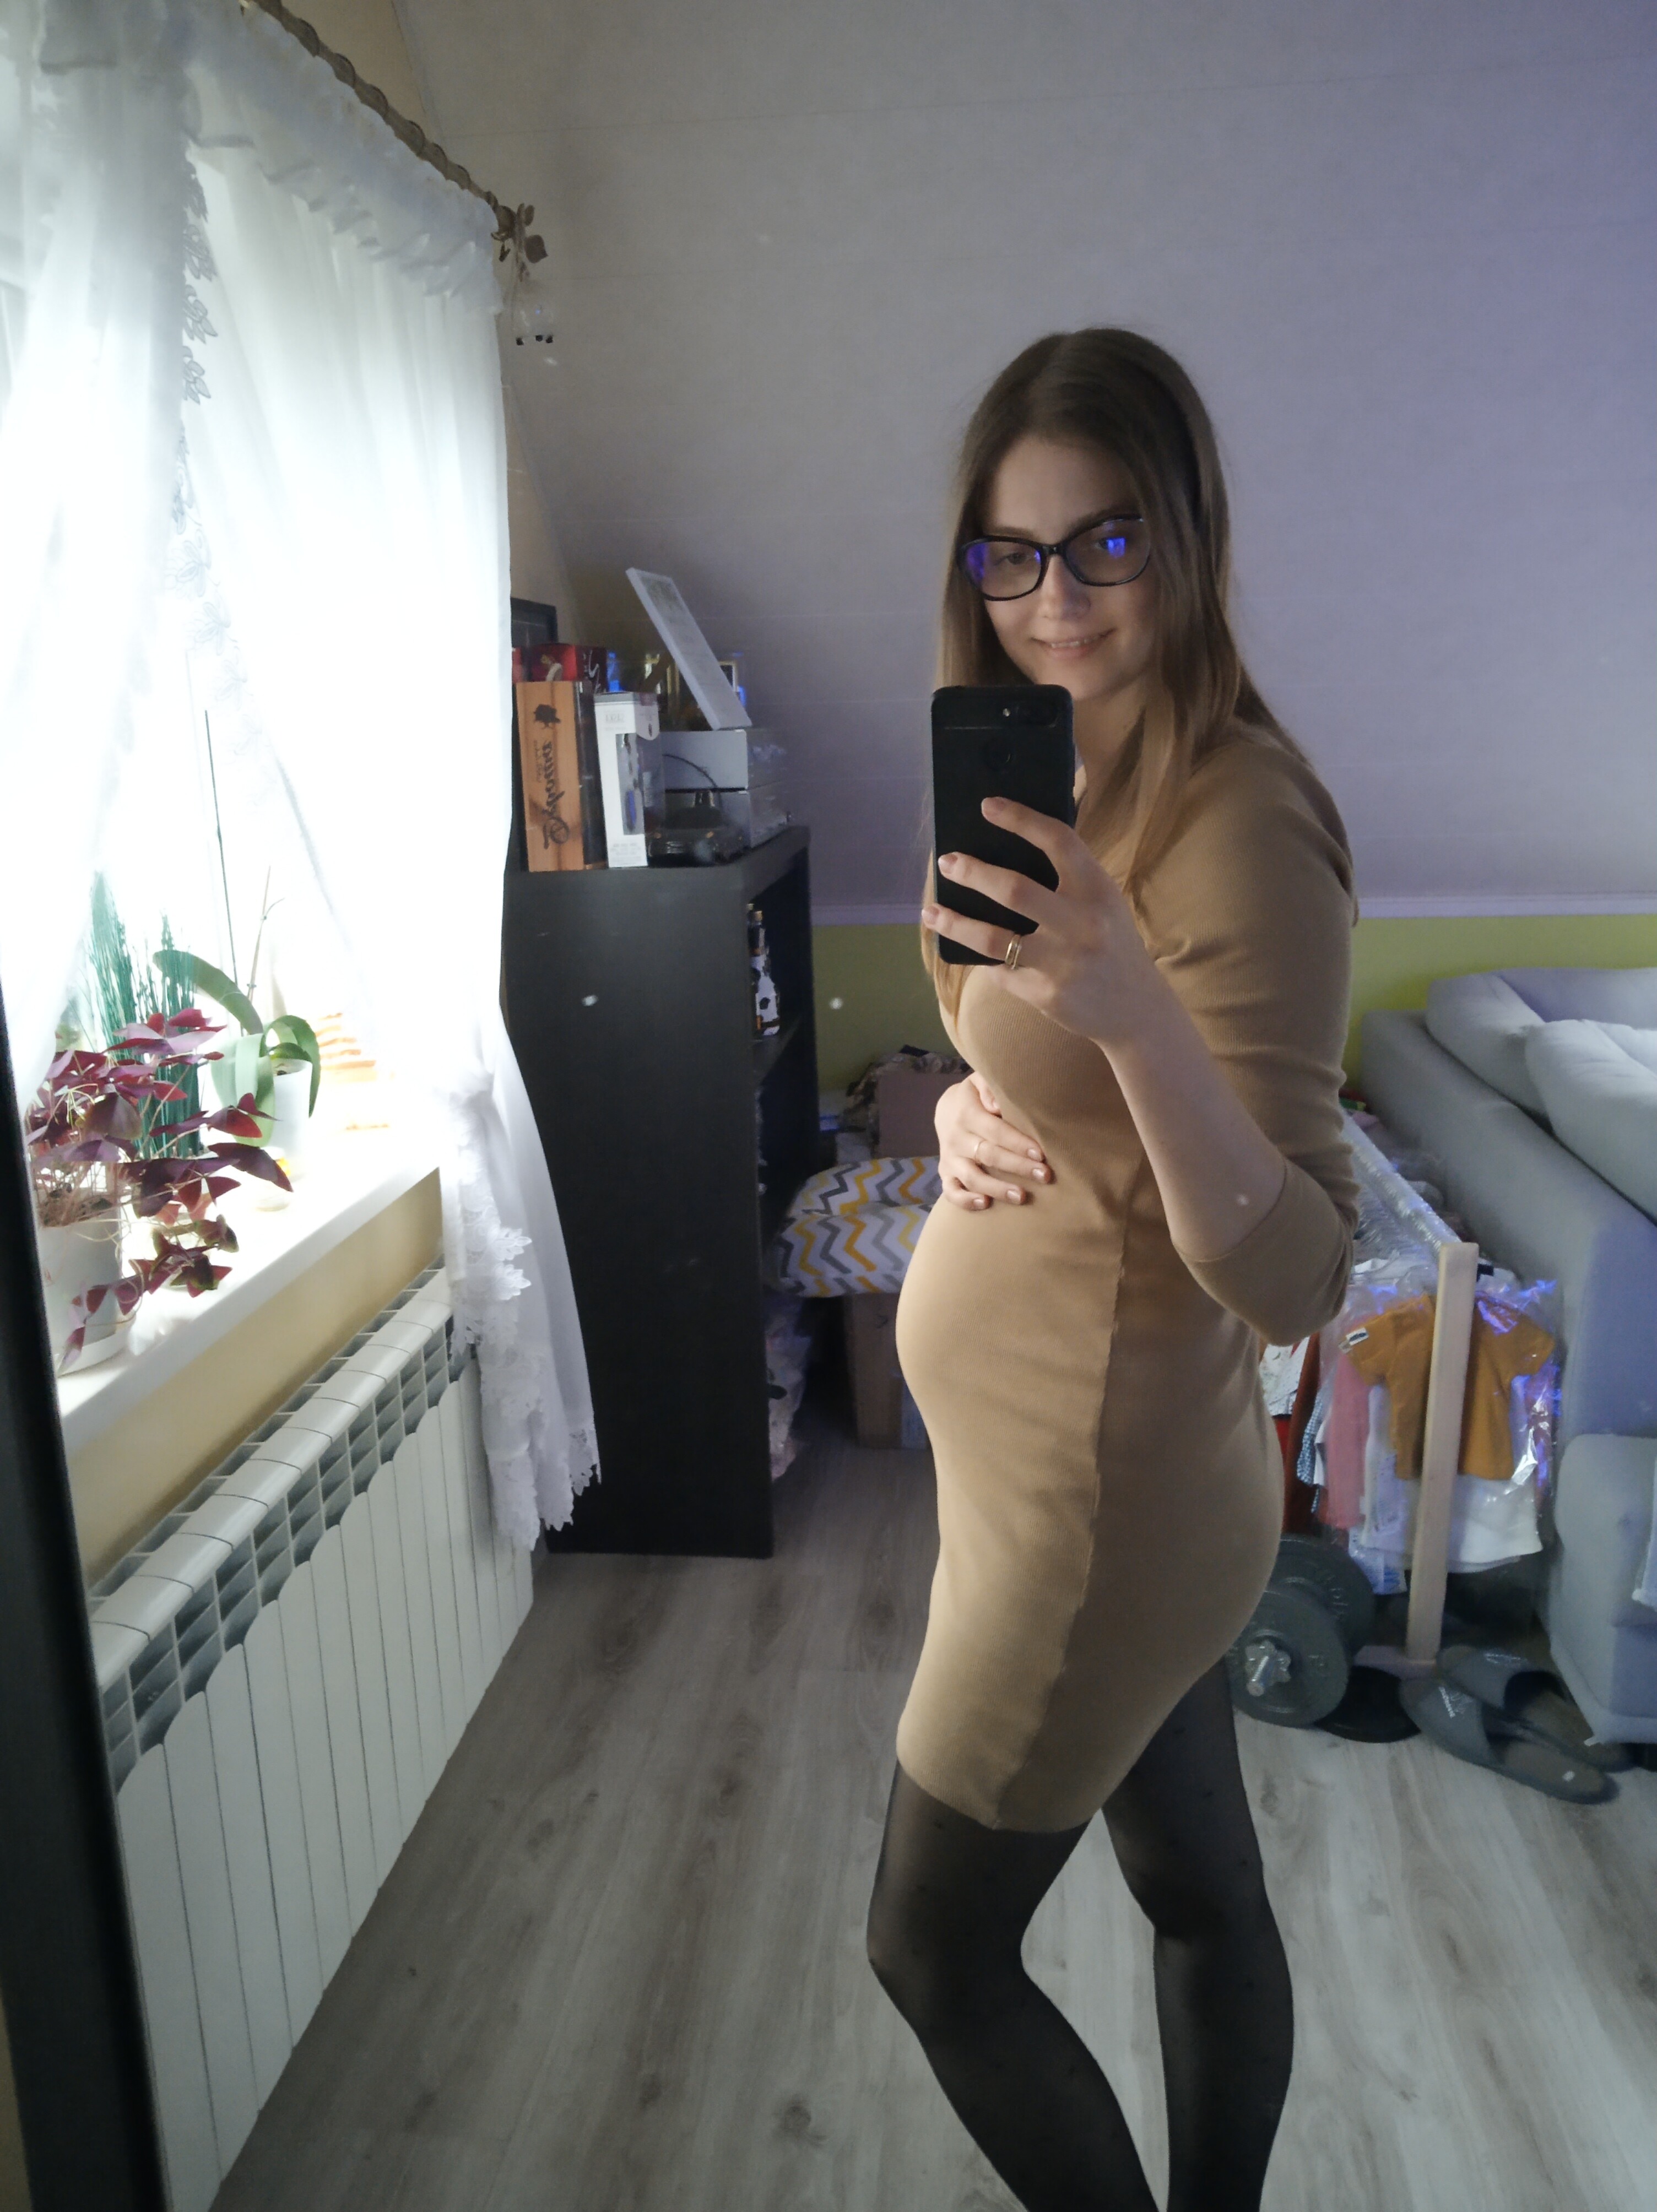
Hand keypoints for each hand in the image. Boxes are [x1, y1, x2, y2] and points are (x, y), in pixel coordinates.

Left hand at [922, 798, 1164, 1051]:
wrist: (1137, 1010)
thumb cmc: (1112, 945)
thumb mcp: (1104, 903)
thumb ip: (1069, 879)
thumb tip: (1007, 850)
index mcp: (1098, 890)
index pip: (1059, 841)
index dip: (1020, 819)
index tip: (987, 806)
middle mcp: (1083, 924)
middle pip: (1015, 890)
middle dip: (972, 873)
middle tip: (946, 862)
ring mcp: (1064, 963)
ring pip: (993, 939)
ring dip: (955, 923)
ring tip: (931, 912)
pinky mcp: (1047, 995)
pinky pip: (1001, 972)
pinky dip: (984, 960)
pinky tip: (968, 951)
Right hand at [935, 1070, 1051, 1211]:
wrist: (947, 1110)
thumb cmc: (976, 1097)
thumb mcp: (980, 1082)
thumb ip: (990, 1088)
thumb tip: (997, 1105)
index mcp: (967, 1113)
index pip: (995, 1131)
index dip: (1018, 1143)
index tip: (1041, 1154)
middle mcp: (956, 1137)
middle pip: (988, 1155)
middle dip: (1018, 1166)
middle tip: (1044, 1175)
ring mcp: (950, 1157)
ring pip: (971, 1177)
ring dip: (997, 1188)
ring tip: (1021, 1197)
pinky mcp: (946, 1173)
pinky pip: (950, 1191)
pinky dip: (965, 1200)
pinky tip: (985, 1204)